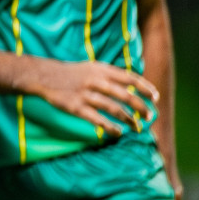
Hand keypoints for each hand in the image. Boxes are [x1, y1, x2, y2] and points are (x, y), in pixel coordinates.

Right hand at [30, 59, 157, 134]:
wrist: (43, 76)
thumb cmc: (72, 73)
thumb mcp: (92, 67)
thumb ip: (111, 74)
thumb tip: (134, 85)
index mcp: (101, 69)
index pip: (130, 78)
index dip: (145, 88)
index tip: (155, 97)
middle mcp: (95, 81)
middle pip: (125, 95)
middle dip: (141, 107)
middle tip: (149, 116)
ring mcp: (85, 94)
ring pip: (114, 109)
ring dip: (129, 119)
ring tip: (137, 128)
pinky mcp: (75, 107)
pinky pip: (97, 120)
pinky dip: (110, 127)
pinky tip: (117, 133)